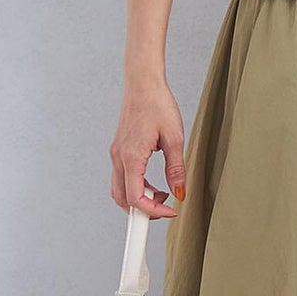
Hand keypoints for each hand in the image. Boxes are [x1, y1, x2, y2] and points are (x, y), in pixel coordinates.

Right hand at [111, 72, 186, 216]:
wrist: (143, 84)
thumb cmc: (158, 105)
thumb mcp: (174, 138)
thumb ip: (176, 168)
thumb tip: (180, 192)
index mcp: (131, 157)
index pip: (135, 198)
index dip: (153, 211)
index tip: (171, 211)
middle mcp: (119, 158)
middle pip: (122, 199)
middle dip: (142, 210)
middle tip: (164, 207)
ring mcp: (116, 154)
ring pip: (119, 189)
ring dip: (138, 198)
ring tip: (161, 192)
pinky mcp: (119, 149)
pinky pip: (122, 177)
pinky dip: (135, 186)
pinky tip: (152, 181)